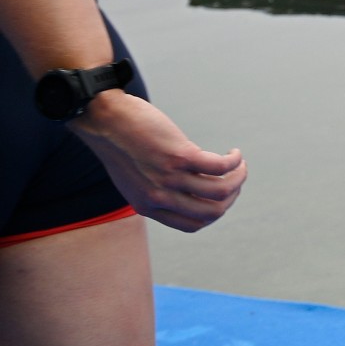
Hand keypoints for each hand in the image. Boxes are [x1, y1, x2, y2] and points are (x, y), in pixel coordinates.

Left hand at [67, 89, 246, 233]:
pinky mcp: (180, 156)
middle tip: (235, 178)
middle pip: (212, 211)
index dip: (215, 212)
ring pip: (221, 190)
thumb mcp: (133, 180)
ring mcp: (170, 178)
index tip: (220, 195)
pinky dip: (234, 161)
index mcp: (149, 207)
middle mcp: (160, 197)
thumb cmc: (120, 145)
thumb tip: (187, 189)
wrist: (104, 120)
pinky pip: (220, 166)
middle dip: (232, 197)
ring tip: (239, 164)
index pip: (193, 225)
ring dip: (239, 177)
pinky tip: (233, 153)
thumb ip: (155, 191)